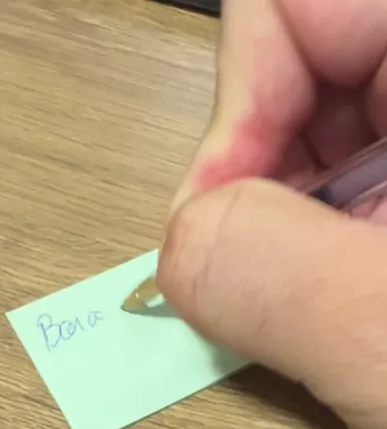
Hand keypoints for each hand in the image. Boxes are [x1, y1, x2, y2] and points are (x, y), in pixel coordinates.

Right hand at [157, 0, 386, 428]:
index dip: (239, 98)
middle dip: (247, 173)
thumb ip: (278, 276)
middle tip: (238, 278)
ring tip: (291, 310)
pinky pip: (335, 197)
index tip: (216, 217)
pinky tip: (316, 311)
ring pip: (312, 140)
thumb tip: (180, 246)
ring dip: (270, 225)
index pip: (300, 2)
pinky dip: (300, 254)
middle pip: (300, 68)